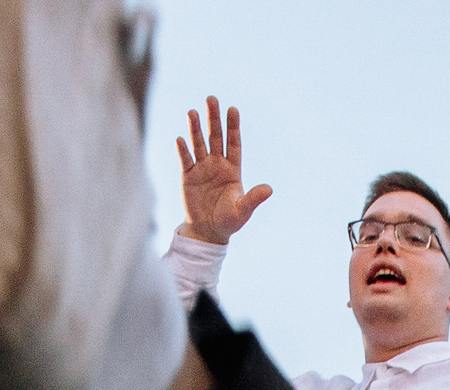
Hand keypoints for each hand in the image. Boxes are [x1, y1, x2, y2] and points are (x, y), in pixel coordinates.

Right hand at [174, 96, 271, 244]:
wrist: (208, 232)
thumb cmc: (229, 221)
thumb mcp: (243, 211)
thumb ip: (254, 199)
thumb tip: (269, 189)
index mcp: (233, 169)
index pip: (233, 143)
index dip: (233, 127)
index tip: (233, 109)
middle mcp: (217, 164)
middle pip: (215, 137)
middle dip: (213, 118)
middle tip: (211, 99)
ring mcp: (201, 169)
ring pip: (198, 144)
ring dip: (195, 128)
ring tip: (192, 112)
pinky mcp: (188, 176)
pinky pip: (185, 160)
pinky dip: (183, 150)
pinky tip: (180, 139)